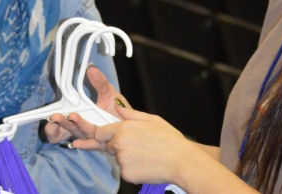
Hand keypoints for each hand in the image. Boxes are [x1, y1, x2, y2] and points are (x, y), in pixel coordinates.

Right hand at [44, 66, 131, 142]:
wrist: (133, 122)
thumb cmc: (117, 109)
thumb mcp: (108, 93)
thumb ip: (99, 83)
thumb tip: (91, 69)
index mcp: (80, 118)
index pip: (62, 124)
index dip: (53, 125)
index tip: (49, 118)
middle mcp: (83, 129)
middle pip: (67, 128)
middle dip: (60, 123)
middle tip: (55, 116)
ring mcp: (92, 136)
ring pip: (78, 133)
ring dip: (72, 127)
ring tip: (72, 116)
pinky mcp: (103, 143)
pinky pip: (92, 145)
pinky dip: (84, 144)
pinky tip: (76, 143)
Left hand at [72, 106, 190, 184]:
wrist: (181, 161)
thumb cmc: (170, 139)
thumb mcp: (153, 120)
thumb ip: (131, 114)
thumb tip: (117, 107)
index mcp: (124, 128)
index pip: (100, 132)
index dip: (106, 135)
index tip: (113, 137)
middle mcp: (119, 143)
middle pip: (109, 146)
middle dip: (118, 147)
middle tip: (138, 147)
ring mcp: (122, 160)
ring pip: (118, 159)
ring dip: (127, 159)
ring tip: (146, 156)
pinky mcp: (126, 174)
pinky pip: (125, 171)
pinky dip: (133, 170)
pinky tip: (146, 165)